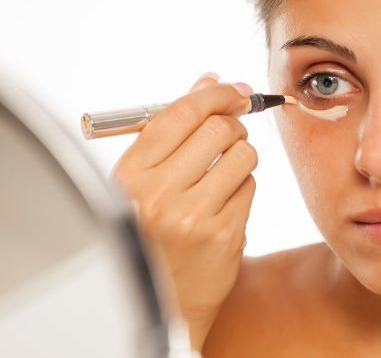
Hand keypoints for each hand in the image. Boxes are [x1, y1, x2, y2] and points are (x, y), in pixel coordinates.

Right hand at [111, 72, 256, 350]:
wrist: (163, 300)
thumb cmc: (151, 233)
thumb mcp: (143, 181)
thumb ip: (174, 128)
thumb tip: (210, 81)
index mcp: (130, 175)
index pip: (179, 114)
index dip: (214, 95)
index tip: (235, 91)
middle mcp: (159, 194)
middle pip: (219, 129)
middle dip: (233, 125)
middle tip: (230, 134)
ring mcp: (194, 217)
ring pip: (243, 156)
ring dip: (240, 157)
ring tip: (223, 175)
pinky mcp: (225, 236)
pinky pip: (250, 187)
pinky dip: (243, 188)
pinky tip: (225, 205)